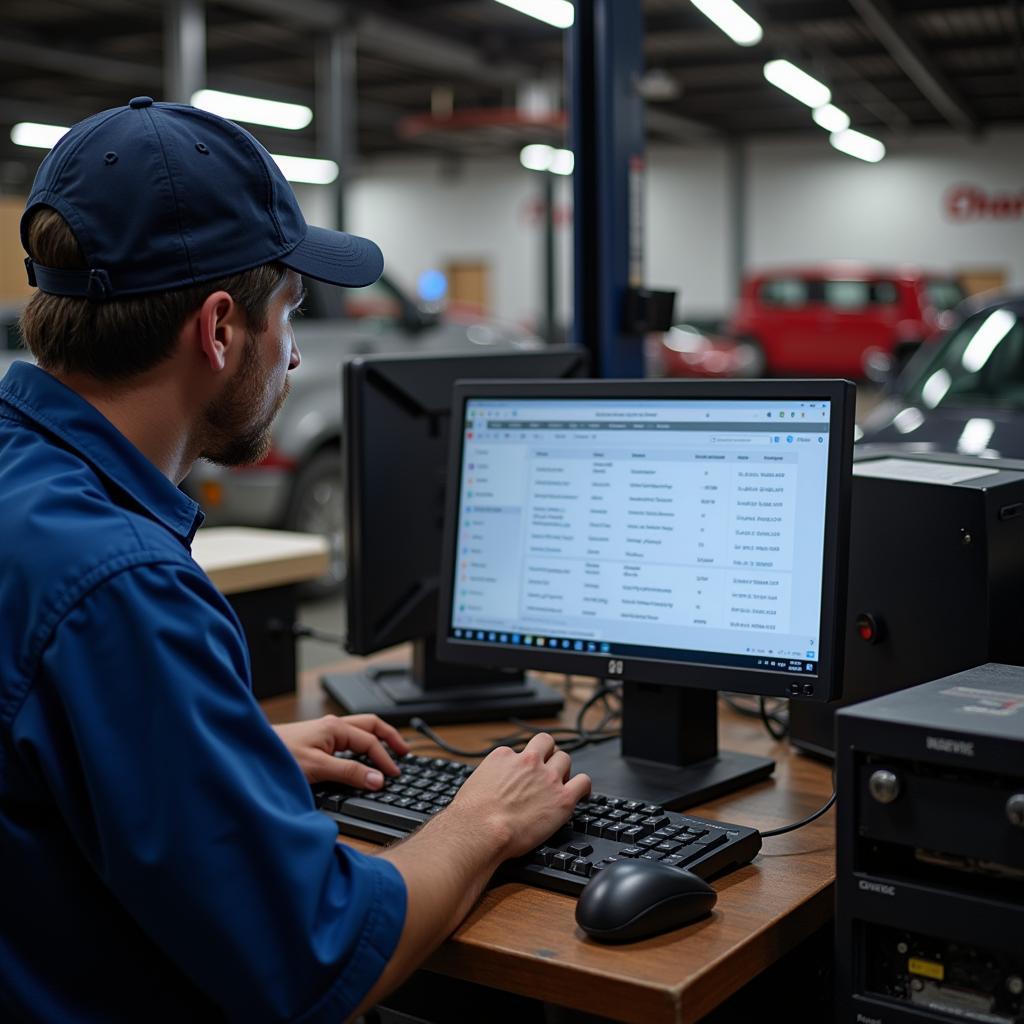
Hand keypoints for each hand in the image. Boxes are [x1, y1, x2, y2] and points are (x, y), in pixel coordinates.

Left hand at [272, 714, 409, 788]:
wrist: (248, 753)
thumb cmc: (277, 757)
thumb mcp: (317, 768)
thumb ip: (349, 774)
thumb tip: (377, 779)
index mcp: (335, 728)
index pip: (370, 742)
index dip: (385, 759)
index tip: (394, 775)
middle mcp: (331, 726)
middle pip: (370, 726)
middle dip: (389, 738)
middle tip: (404, 753)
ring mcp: (323, 732)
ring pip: (359, 730)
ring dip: (376, 740)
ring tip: (387, 752)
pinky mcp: (315, 741)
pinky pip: (346, 739)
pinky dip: (360, 746)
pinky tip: (359, 757)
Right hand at [445, 733, 590, 859]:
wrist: (480, 831)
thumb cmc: (471, 816)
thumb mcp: (475, 783)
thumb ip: (491, 777)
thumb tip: (493, 786)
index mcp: (505, 756)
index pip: (521, 750)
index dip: (524, 762)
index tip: (525, 772)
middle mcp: (528, 761)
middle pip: (548, 745)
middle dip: (549, 756)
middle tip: (548, 771)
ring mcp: (547, 778)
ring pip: (566, 759)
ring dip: (564, 769)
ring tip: (562, 782)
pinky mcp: (562, 798)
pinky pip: (583, 782)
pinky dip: (584, 786)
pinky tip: (582, 794)